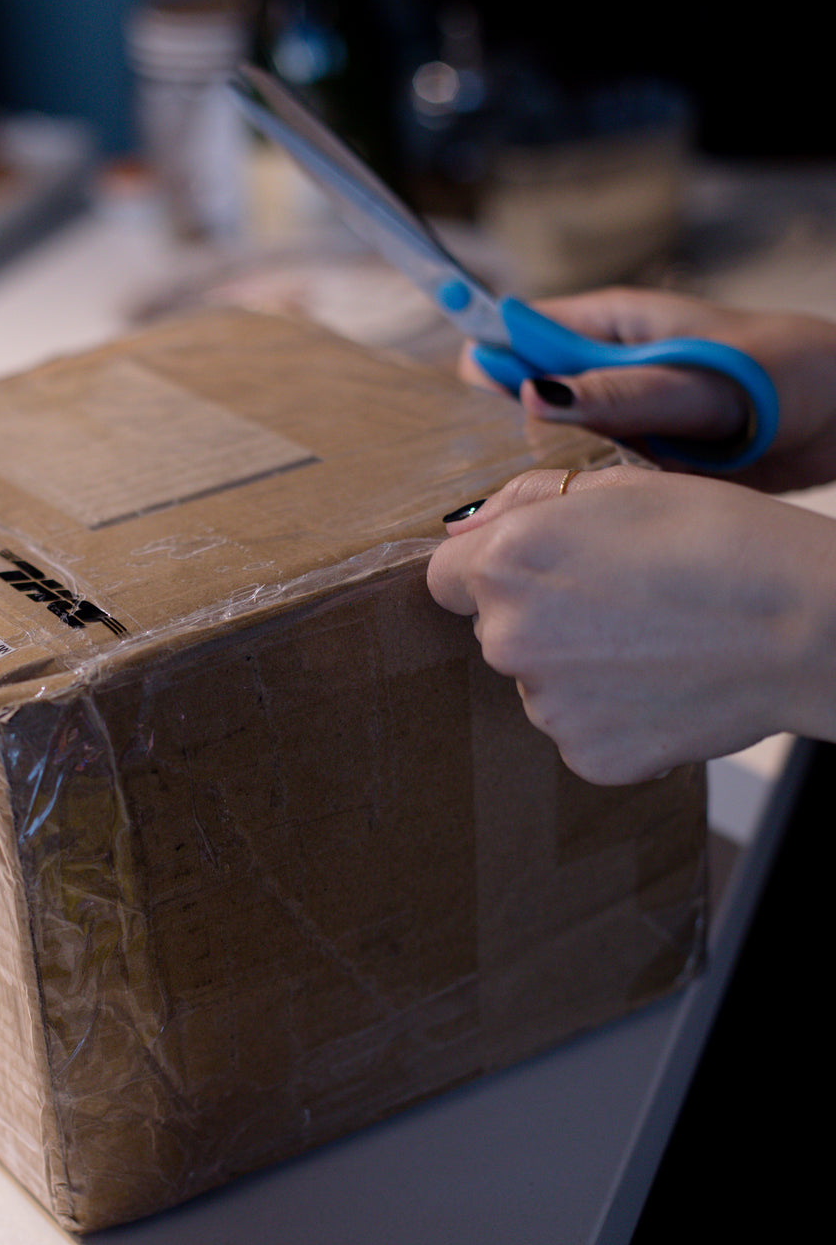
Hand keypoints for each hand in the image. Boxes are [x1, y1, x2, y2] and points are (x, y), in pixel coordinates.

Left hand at [427, 464, 835, 783]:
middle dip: (542, 616)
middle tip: (624, 599)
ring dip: (580, 668)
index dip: (496, 569)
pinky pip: (582, 731)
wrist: (803, 622)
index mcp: (504, 566)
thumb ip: (525, 502)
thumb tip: (471, 527)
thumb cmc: (719, 539)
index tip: (543, 568)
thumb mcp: (616, 485)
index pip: (445, 578)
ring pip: (542, 684)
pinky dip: (614, 714)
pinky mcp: (590, 758)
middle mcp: (509, 642)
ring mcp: (548, 709)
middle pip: (497, 631)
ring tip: (657, 642)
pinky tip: (666, 684)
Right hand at [464, 288, 835, 492]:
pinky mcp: (640, 464)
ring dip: (550, 480)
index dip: (483, 375)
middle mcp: (602, 373)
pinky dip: (587, 504)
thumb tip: (534, 395)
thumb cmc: (786, 374)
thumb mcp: (700, 380)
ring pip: (553, 451)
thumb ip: (621, 392)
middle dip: (508, 442)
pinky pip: (592, 485)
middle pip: (521, 403)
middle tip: (514, 485)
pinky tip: (589, 527)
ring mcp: (620, 420)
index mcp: (605, 326)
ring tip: (552, 512)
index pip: (511, 337)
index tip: (467, 426)